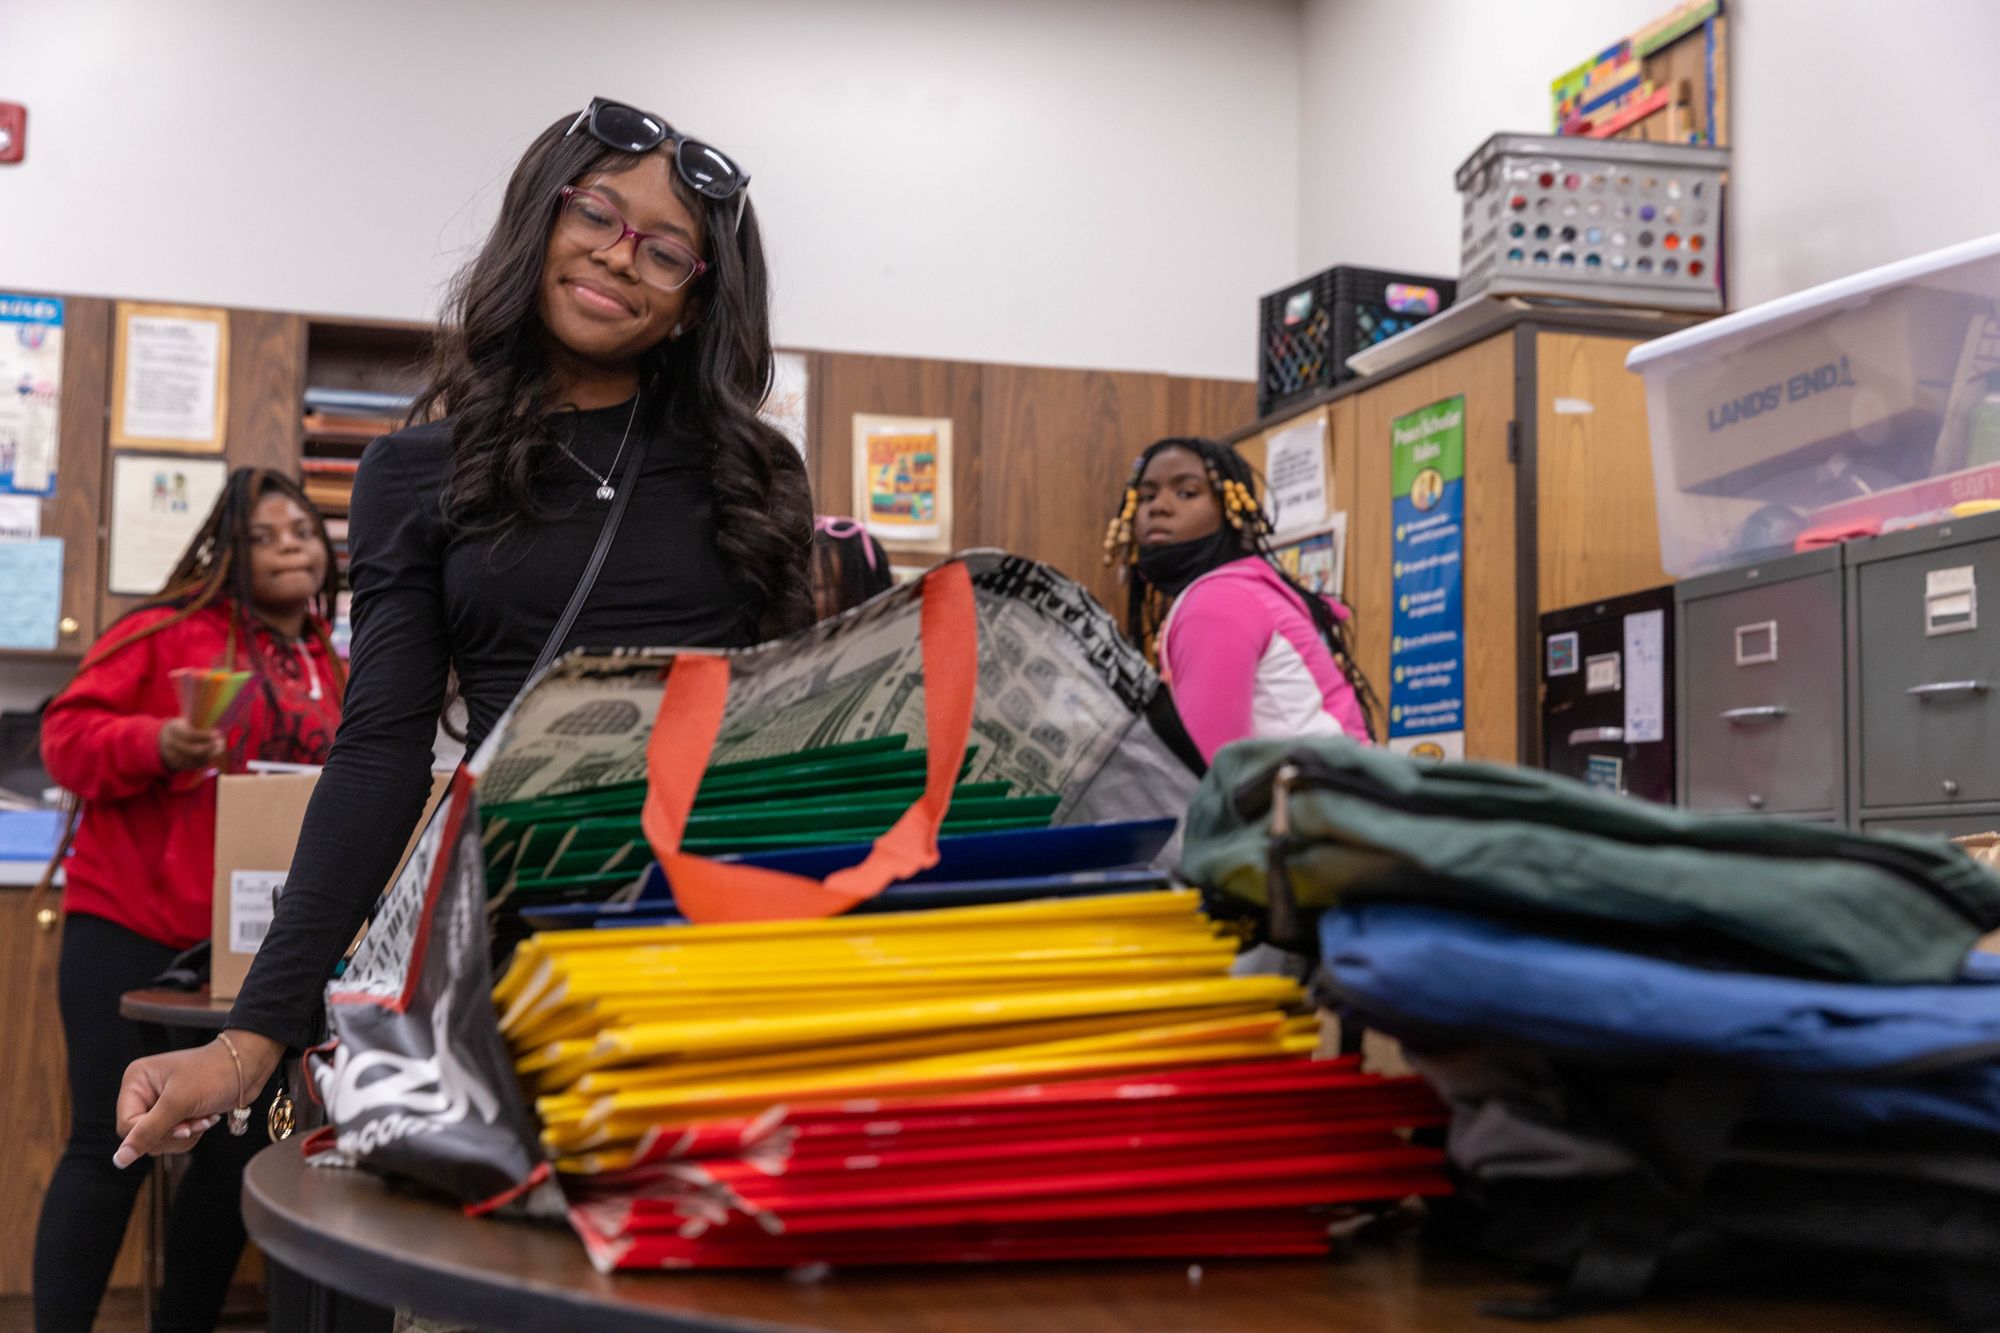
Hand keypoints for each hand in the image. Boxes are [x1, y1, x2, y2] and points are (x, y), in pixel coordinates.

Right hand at [113, 1029, 283, 1167]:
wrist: (250, 1066)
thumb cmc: (215, 1073)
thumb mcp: (179, 1102)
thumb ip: (148, 1132)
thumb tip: (119, 1160)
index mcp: (137, 1081)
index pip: (127, 1125)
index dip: (152, 1133)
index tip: (181, 1127)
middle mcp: (145, 1092)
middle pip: (142, 1136)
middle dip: (172, 1134)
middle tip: (193, 1122)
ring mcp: (161, 1103)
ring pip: (160, 1140)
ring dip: (185, 1135)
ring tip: (203, 1118)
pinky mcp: (178, 1112)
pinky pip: (175, 1138)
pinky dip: (192, 1133)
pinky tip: (207, 1119)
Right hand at [158, 718, 226, 772]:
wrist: (163, 738)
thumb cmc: (182, 727)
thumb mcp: (186, 721)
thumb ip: (199, 724)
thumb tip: (218, 728)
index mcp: (173, 729)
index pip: (189, 734)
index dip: (204, 736)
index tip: (217, 733)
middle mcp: (170, 743)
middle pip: (192, 750)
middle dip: (209, 747)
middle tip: (222, 743)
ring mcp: (171, 755)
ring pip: (193, 759)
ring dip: (209, 755)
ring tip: (220, 749)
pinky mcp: (175, 764)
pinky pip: (192, 765)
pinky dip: (204, 761)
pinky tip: (212, 756)